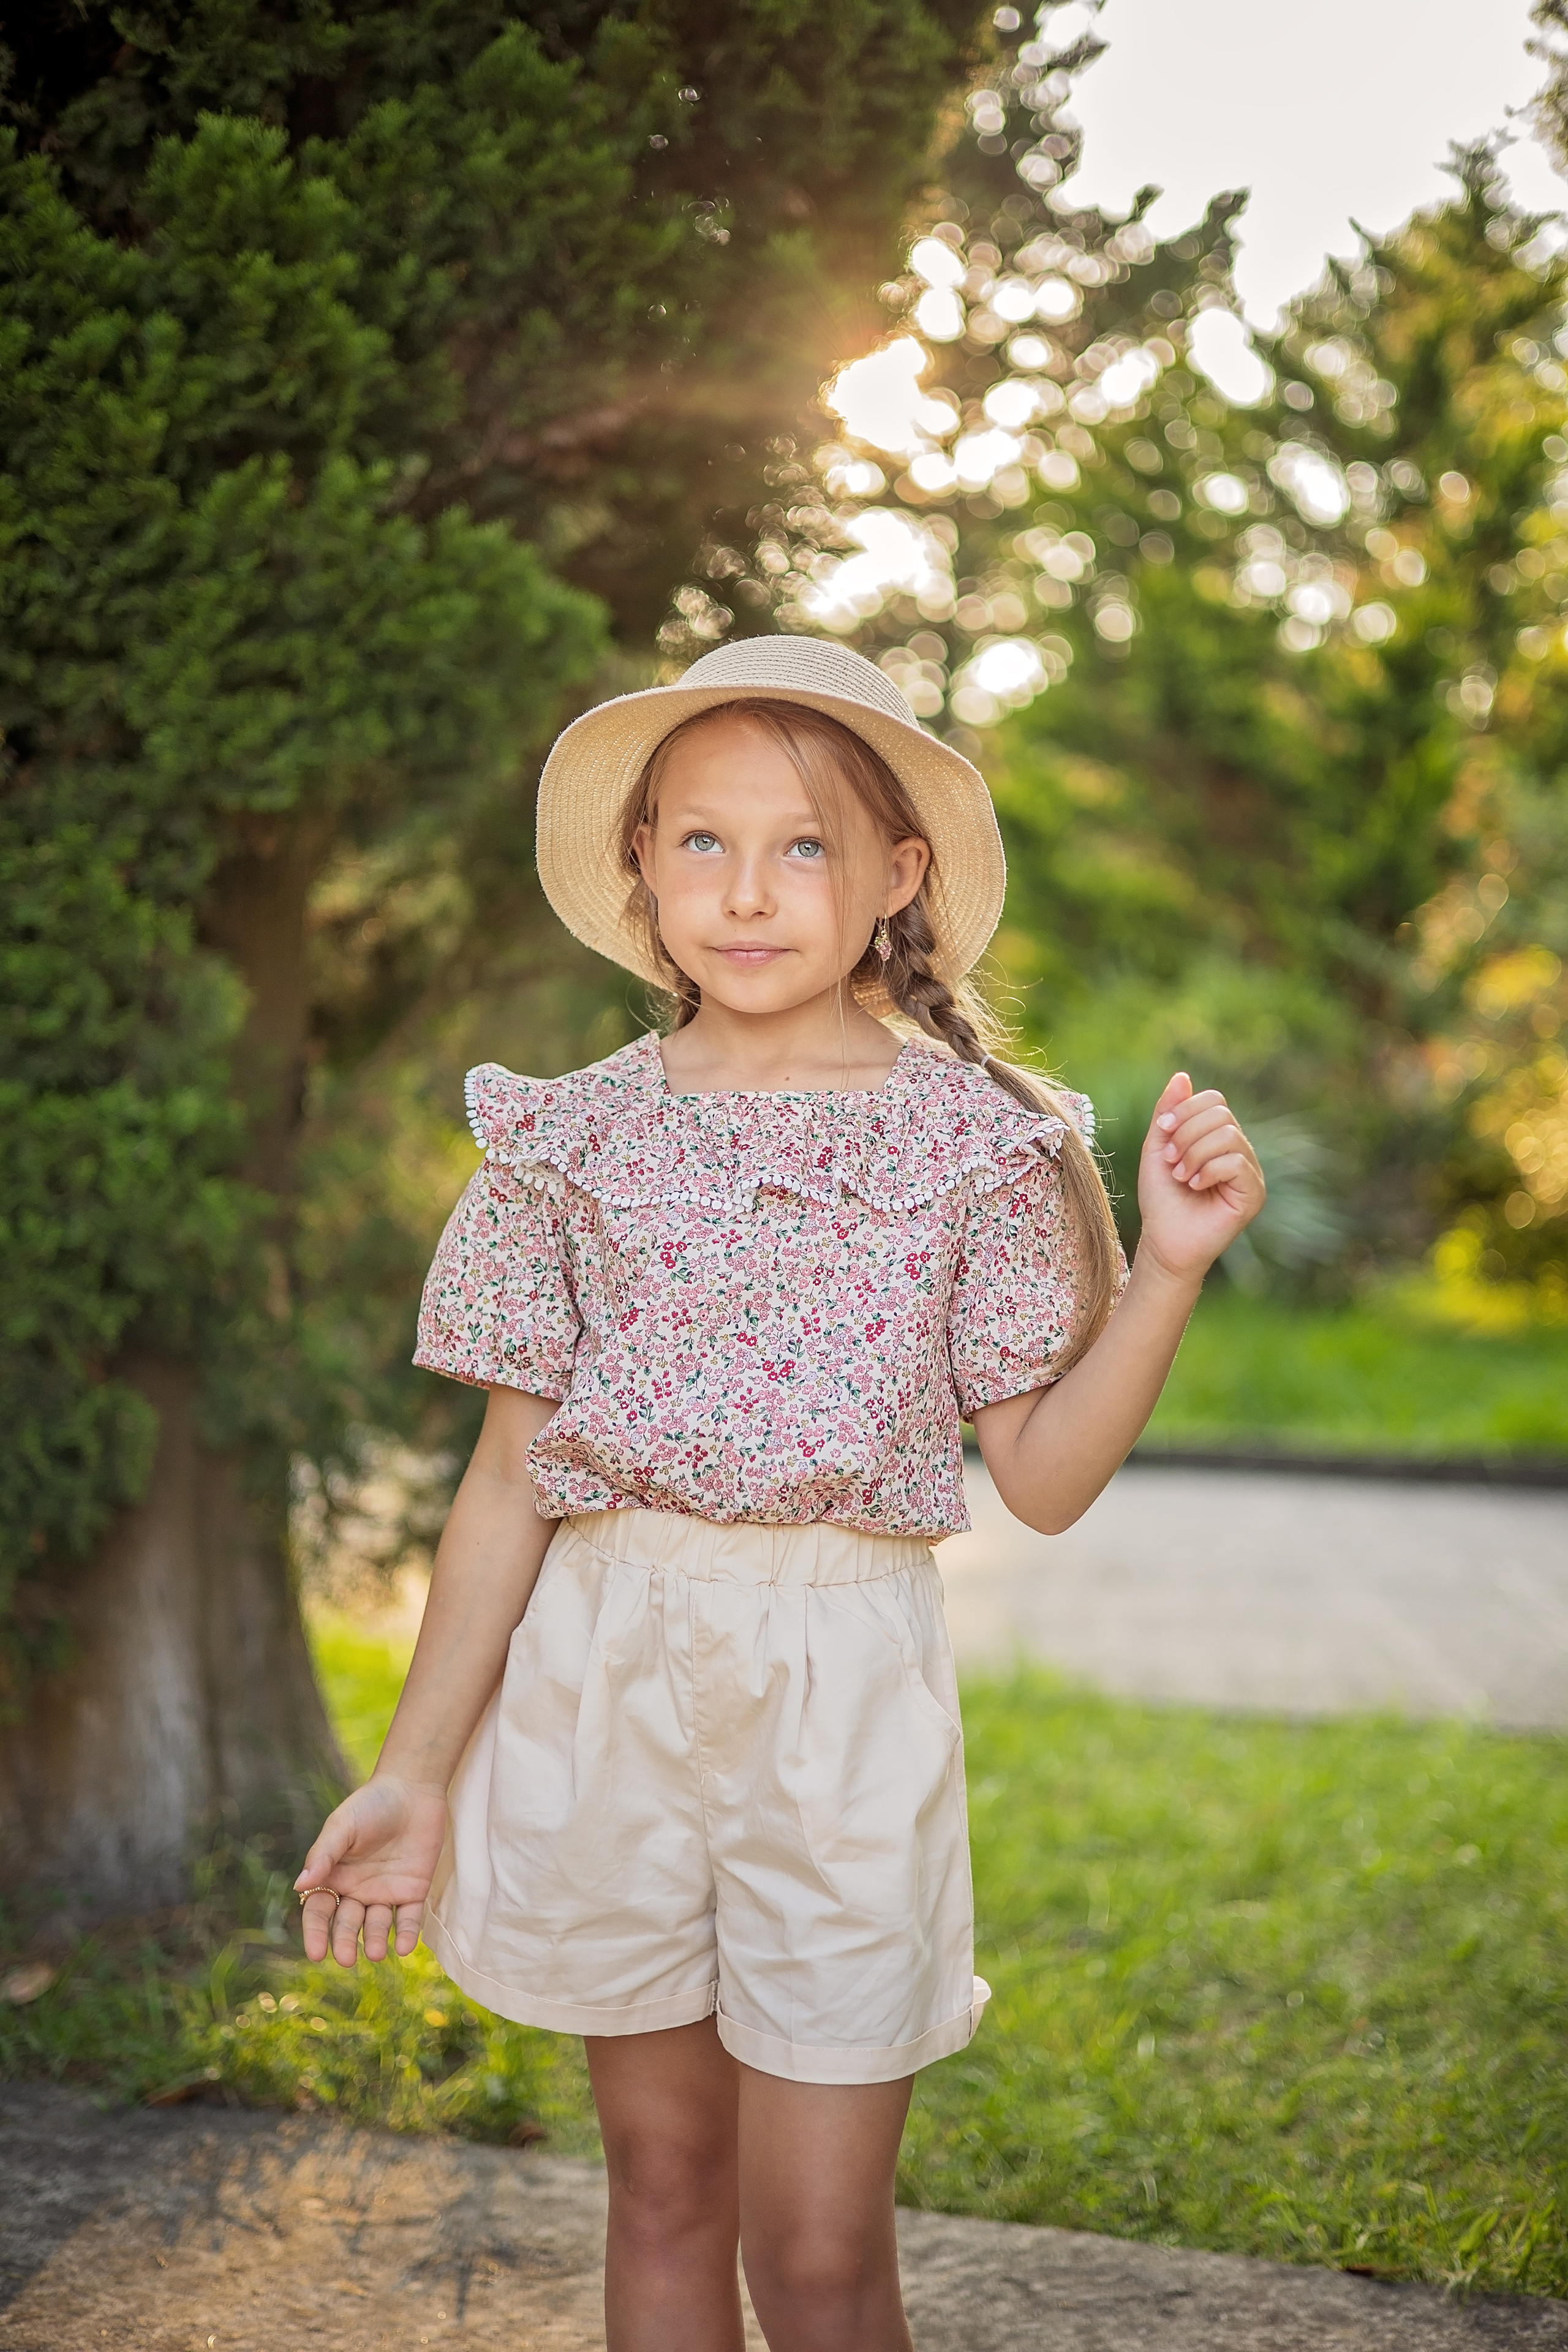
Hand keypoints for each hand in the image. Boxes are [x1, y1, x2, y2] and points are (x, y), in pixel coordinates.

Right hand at [294, 1774, 449, 1966]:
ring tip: (377, 1953)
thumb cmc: (371, 1804)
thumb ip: (324, 1854)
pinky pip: (409, 1918)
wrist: (413, 1788)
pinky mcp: (413, 1891)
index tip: (316, 1953)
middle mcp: (357, 1890)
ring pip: (378, 1925)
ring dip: (376, 1940)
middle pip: (347, 1923)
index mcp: (334, 1876)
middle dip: (345, 1941)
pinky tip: (404, 1947)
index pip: (319, 1911)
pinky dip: (407, 1933)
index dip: (316, 1933)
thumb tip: (299, 1886)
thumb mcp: (342, 1825)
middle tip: (346, 1958)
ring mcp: (385, 1892)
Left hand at [1135, 1071, 1265, 1285]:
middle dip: (1187, 1133)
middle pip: (1221, 1114)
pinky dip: (1208, 1170)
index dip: (1185, 1110)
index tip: (1163, 1132)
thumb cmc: (1161, 1198)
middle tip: (1171, 1161)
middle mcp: (1239, 1151)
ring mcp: (1250, 1172)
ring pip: (1228, 1135)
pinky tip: (1196, 1186)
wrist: (1163, 1241)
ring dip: (1194, 1154)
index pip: (1214, 1101)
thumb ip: (1169, 1112)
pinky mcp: (1254, 1193)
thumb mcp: (1157, 1147)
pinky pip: (1236, 1162)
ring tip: (1182, 1176)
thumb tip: (1182, 1076)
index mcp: (1218, 1138)